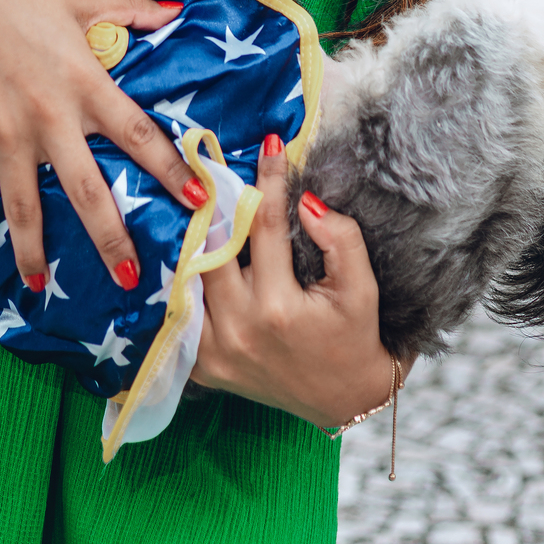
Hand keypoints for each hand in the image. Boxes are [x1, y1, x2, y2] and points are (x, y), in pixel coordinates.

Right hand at [0, 0, 206, 297]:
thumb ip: (127, 11)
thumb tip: (175, 11)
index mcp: (85, 84)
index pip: (138, 135)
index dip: (170, 170)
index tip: (197, 202)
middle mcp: (49, 118)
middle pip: (87, 191)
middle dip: (110, 240)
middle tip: (130, 281)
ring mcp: (5, 134)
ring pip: (24, 206)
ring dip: (33, 252)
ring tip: (39, 288)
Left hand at [192, 136, 412, 426]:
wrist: (344, 400)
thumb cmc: (355, 338)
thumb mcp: (362, 289)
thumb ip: (341, 240)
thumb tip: (306, 201)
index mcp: (279, 309)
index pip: (265, 225)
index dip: (270, 179)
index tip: (272, 143)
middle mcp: (240, 329)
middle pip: (214, 246)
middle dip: (219, 203)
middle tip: (218, 165)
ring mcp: (216, 351)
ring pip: (191, 276)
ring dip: (197, 239)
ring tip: (200, 200)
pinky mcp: (204, 365)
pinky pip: (181, 312)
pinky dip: (184, 281)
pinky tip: (191, 251)